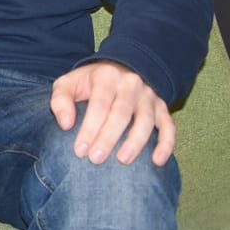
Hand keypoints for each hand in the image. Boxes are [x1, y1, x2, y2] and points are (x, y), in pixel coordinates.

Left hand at [50, 61, 173, 166]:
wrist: (119, 67)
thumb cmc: (88, 82)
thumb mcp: (67, 83)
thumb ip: (61, 100)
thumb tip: (66, 124)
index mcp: (106, 76)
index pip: (99, 104)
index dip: (89, 128)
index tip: (80, 150)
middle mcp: (131, 83)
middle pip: (121, 113)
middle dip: (108, 138)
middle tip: (95, 159)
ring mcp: (149, 95)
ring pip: (146, 120)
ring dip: (135, 142)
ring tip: (123, 160)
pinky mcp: (162, 106)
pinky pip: (169, 126)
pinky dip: (166, 144)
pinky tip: (158, 161)